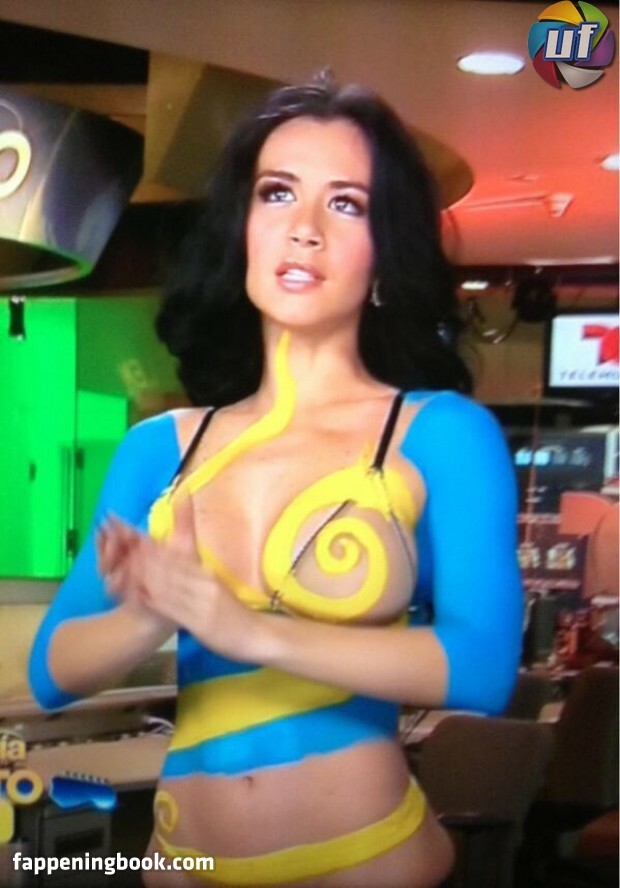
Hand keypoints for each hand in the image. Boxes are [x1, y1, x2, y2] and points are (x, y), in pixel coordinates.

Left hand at [96, 498, 261, 661]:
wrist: (258, 634)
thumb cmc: (237, 615)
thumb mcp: (218, 589)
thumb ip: (200, 579)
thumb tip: (184, 568)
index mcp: (206, 574)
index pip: (176, 556)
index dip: (154, 548)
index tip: (134, 540)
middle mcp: (202, 583)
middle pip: (168, 565)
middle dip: (143, 556)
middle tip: (121, 547)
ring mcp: (200, 601)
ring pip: (166, 583)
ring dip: (143, 573)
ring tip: (121, 565)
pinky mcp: (198, 621)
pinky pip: (170, 607)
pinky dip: (151, 599)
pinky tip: (135, 595)